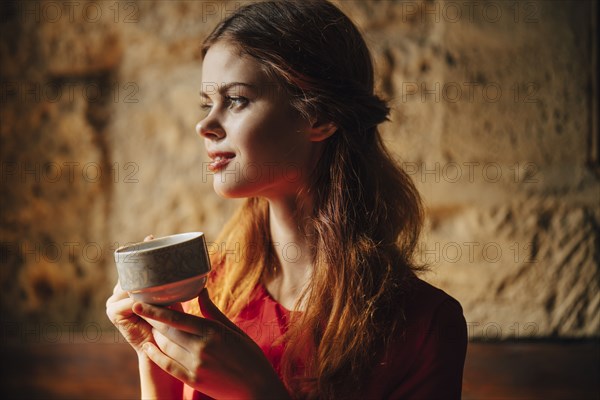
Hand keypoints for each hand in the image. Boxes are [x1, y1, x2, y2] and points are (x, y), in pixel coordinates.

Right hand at [106, 235, 170, 353]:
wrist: (163, 348)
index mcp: (132, 285)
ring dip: (140, 282)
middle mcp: (120, 291)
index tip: (152, 237)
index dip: (142, 249)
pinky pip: (126, 301)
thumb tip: (193, 264)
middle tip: (152, 246)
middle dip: (139, 261)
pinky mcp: (113, 313)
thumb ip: (175, 283)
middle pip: (129, 272)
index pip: (134, 265)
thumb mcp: (173, 297)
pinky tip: (146, 295)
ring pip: (128, 285)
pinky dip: (138, 299)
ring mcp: (114, 301)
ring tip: (154, 276)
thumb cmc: (171, 322)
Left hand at [133, 289, 290, 398]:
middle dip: (152, 320)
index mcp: (213, 332)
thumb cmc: (249, 356)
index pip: (177, 318)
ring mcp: (197, 366)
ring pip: (166, 347)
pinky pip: (168, 366)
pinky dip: (156, 356)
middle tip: (141, 309)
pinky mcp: (194, 380)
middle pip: (167, 331)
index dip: (155, 310)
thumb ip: (213, 312)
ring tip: (149, 326)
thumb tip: (201, 291)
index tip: (139, 302)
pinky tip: (148, 347)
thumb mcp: (234, 330)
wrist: (257, 388)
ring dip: (154, 336)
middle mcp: (202, 348)